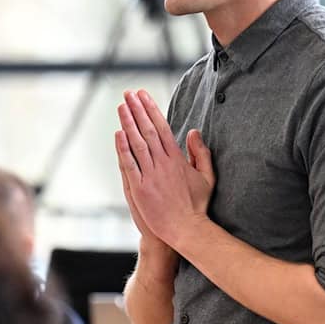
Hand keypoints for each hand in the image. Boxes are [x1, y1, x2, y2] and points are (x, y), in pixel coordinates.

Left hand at [114, 90, 214, 247]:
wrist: (186, 230)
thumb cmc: (196, 205)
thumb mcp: (206, 177)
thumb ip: (201, 153)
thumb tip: (195, 132)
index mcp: (177, 159)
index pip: (162, 127)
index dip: (151, 109)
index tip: (143, 95)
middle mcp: (163, 163)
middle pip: (148, 130)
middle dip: (137, 110)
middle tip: (128, 93)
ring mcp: (151, 175)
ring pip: (137, 143)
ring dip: (128, 122)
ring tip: (121, 105)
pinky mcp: (140, 188)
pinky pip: (129, 164)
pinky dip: (123, 148)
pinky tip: (118, 133)